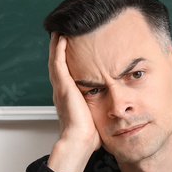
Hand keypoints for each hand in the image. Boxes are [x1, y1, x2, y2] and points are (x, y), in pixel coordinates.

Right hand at [46, 33, 100, 171]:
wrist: (80, 142)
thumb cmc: (89, 135)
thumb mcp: (97, 116)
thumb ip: (102, 108)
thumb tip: (117, 109)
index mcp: (68, 96)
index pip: (66, 72)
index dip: (67, 59)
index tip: (71, 47)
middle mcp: (61, 90)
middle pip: (58, 62)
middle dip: (59, 47)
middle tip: (62, 31)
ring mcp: (60, 87)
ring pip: (55, 59)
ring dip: (56, 43)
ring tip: (60, 29)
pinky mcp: (63, 86)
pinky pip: (58, 63)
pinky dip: (58, 49)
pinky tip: (61, 37)